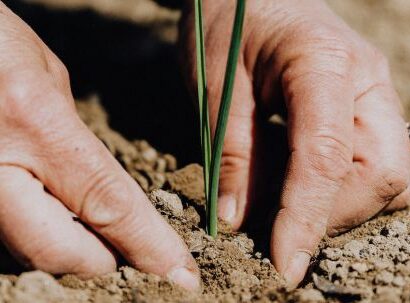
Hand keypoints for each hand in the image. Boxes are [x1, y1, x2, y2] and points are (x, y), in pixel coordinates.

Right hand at [0, 3, 198, 289]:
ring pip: (31, 253)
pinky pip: (7, 238)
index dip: (151, 246)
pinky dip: (42, 237)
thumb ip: (77, 139)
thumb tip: (101, 190)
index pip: (110, 205)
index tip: (181, 274)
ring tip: (99, 235)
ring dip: (74, 251)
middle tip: (131, 250)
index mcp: (36, 123)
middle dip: (107, 260)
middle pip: (65, 253)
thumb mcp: (47, 75)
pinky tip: (59, 218)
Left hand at [181, 0, 409, 286]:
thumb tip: (238, 221)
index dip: (307, 219)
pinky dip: (343, 189)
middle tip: (279, 228)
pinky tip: (301, 183)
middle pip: (380, 174)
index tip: (285, 265)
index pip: (328, 158)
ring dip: (340, 205)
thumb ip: (233, 154)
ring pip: (386, 175)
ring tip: (286, 205)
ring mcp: (373, 92)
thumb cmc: (227, 21)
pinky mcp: (366, 105)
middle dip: (332, 215)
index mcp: (324, 64)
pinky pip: (374, 163)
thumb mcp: (217, 85)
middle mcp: (366, 80)